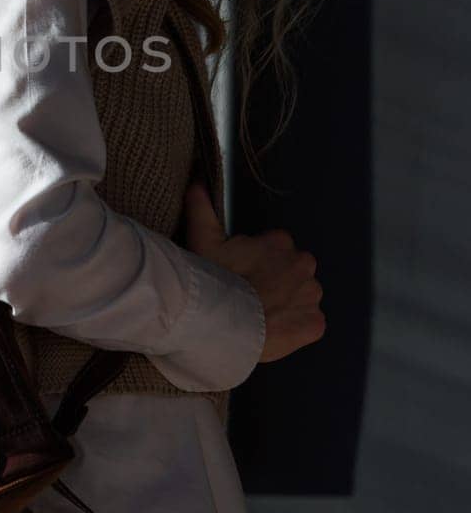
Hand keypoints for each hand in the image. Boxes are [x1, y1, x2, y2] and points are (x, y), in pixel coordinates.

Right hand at [183, 180, 325, 362]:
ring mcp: (312, 295)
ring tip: (260, 317)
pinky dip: (296, 328)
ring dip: (287, 305)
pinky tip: (274, 331)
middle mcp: (304, 264)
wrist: (222, 323)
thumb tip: (197, 181)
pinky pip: (309, 324)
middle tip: (250, 297)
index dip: (257, 265)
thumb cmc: (212, 279)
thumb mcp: (202, 240)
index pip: (275, 251)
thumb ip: (202, 208)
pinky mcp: (315, 323)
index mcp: (281, 242)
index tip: (241, 276)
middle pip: (292, 274)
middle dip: (277, 283)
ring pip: (302, 298)